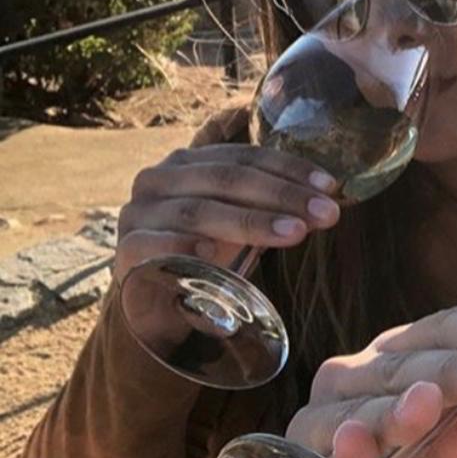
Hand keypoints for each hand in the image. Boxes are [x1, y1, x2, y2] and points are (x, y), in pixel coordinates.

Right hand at [115, 139, 340, 347]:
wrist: (154, 300)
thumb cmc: (204, 253)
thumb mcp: (241, 225)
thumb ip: (273, 208)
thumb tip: (328, 203)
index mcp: (190, 163)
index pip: (244, 157)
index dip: (289, 168)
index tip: (330, 187)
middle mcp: (160, 179)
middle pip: (227, 179)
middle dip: (282, 195)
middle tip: (326, 213)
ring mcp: (138, 213)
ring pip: (199, 211)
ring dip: (251, 221)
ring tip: (295, 233)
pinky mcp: (125, 250)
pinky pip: (154, 244)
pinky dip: (184, 247)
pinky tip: (213, 255)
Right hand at [287, 307, 456, 457]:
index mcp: (423, 360)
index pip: (452, 329)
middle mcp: (374, 370)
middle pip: (414, 358)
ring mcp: (334, 406)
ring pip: (367, 395)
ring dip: (397, 403)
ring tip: (426, 405)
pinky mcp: (304, 450)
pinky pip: (322, 441)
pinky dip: (341, 441)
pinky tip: (356, 445)